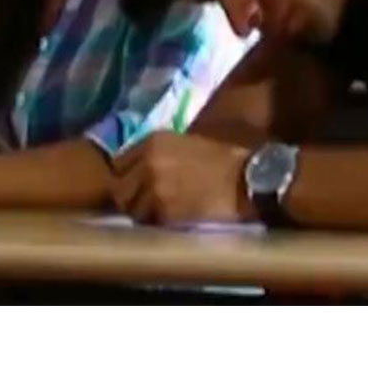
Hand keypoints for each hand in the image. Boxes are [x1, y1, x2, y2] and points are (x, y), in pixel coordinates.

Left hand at [111, 133, 253, 223]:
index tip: (135, 189)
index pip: (118, 164)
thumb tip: (138, 172)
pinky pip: (148, 224)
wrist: (248, 181)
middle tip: (146, 208)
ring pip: (131, 209)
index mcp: (153, 141)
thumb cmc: (224, 162)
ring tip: (160, 217)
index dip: (127, 180)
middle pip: (120, 189)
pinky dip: (155, 226)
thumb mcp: (186, 145)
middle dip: (130, 199)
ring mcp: (154, 188)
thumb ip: (157, 155)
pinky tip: (169, 225)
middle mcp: (147, 162)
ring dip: (142, 215)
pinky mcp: (164, 212)